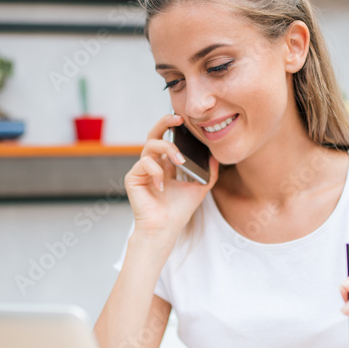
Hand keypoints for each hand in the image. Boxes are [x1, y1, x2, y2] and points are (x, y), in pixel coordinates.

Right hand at [125, 114, 218, 242]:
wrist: (165, 229)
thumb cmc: (179, 211)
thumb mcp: (199, 188)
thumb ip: (208, 172)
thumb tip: (215, 155)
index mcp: (165, 164)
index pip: (168, 139)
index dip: (175, 128)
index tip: (187, 120)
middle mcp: (153, 164)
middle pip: (154, 134)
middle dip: (165, 122)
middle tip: (179, 118)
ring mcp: (142, 170)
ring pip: (150, 145)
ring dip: (168, 149)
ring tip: (180, 161)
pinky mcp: (133, 178)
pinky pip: (144, 163)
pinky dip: (156, 171)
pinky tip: (162, 186)